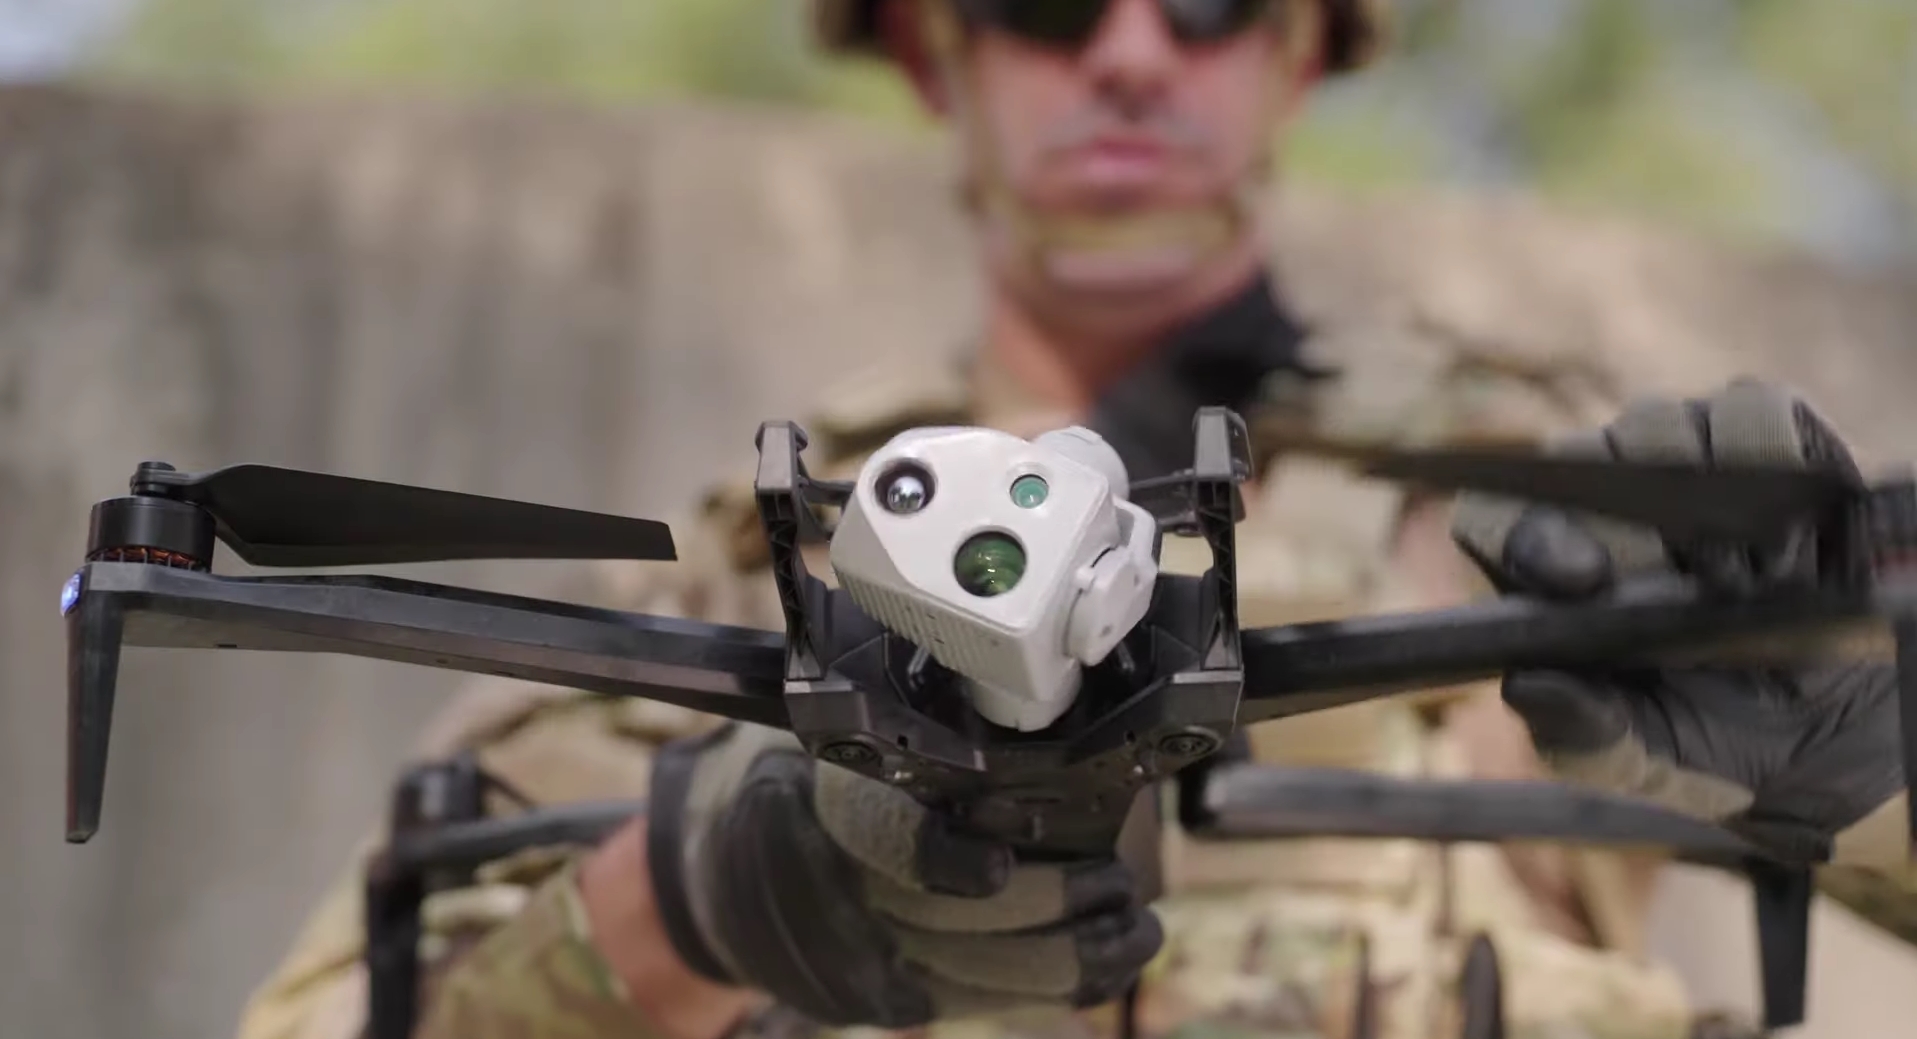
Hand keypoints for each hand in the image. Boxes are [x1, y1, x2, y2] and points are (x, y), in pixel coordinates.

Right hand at [642, 723, 1161, 1027]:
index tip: (995, 860)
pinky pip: (975, 1000)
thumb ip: (928, 748)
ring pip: (969, 973)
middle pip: (943, 917)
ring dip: (1064, 957)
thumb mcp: (852, 742)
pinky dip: (1050, 987)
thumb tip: (1049, 741)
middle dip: (1041, 906)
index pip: (877, 837)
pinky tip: (1106, 968)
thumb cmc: (819, 784)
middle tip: (1112, 884)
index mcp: (823, 808)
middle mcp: (836, 892)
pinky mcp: (884, 998)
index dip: (936, 856)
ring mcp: (858, 956)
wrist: (735, 872)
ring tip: (1132, 929)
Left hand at [1450, 379, 1908, 867]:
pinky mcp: (1771, 446)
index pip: (1494, 518)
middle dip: (1631, 520)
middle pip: (1576, 457)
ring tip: (1752, 585)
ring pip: (1657, 423)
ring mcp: (1683, 464)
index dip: (1525, 534)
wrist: (1841, 734)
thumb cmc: (1715, 738)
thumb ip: (1583, 734)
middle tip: (1699, 592)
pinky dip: (1776, 468)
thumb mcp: (1646, 758)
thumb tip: (1525, 685)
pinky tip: (1798, 544)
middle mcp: (1603, 504)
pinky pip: (1755, 411)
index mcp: (1549, 572)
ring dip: (1705, 503)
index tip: (1582, 582)